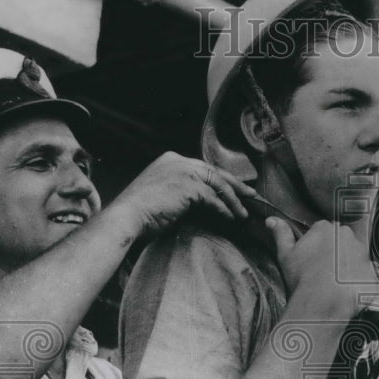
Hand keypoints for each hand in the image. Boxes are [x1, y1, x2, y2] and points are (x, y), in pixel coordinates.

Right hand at [109, 152, 256, 235]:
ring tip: (243, 213)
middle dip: (236, 186)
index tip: (236, 190)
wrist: (126, 218)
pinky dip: (224, 209)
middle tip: (252, 196)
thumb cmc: (141, 213)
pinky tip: (230, 218)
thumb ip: (182, 190)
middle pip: (215, 172)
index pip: (204, 168)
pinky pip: (213, 198)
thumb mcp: (163, 193)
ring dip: (233, 200)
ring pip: (218, 184)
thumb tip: (205, 201)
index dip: (223, 180)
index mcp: (171, 160)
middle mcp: (178, 161)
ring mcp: (184, 171)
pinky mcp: (188, 186)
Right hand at [267, 218, 378, 317]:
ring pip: (354, 256)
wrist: (323, 302)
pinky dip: (358, 280)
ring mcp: (362, 252)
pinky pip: (366, 273)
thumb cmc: (302, 278)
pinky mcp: (372, 270)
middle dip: (334, 252)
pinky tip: (346, 290)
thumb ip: (281, 234)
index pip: (322, 231)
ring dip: (347, 265)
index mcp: (326, 228)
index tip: (312, 260)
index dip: (316, 246)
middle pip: (340, 241)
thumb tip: (271, 220)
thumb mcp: (286, 254)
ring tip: (334, 282)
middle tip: (322, 271)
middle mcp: (347, 235)